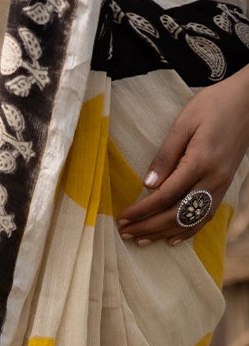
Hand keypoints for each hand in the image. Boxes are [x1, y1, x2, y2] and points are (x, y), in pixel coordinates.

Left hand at [116, 63, 248, 245]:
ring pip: (190, 221)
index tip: (122, 218)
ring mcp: (221, 185)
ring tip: (141, 240)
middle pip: (176, 214)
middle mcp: (213, 179)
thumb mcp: (184, 122)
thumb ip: (166, 155)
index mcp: (200, 162)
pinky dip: (187, 231)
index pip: (165, 195)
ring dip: (164, 233)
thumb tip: (148, 184)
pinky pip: (205, 217)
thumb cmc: (214, 105)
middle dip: (148, 227)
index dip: (142, 210)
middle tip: (125, 233)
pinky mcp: (224, 187)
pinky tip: (170, 239)